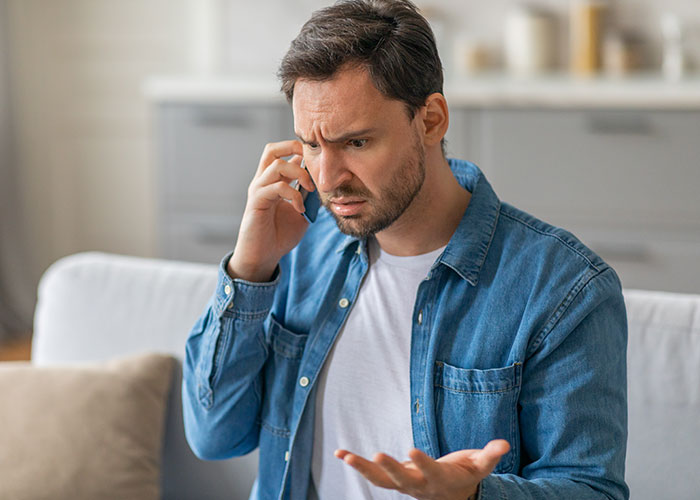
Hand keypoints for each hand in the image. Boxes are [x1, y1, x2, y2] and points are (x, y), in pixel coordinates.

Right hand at [228, 140, 314, 281]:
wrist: (263, 256)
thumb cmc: (280, 235)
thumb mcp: (302, 212)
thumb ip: (310, 197)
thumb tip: (325, 184)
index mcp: (274, 181)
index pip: (284, 154)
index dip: (302, 151)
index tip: (320, 162)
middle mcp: (264, 181)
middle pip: (272, 149)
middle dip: (293, 147)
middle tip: (312, 162)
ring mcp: (258, 190)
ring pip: (276, 164)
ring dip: (298, 173)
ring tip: (310, 189)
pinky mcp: (256, 202)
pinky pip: (275, 188)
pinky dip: (292, 195)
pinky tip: (300, 209)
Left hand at [335, 439, 509, 499]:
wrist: (454, 495)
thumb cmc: (467, 475)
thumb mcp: (481, 466)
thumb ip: (490, 456)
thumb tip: (504, 444)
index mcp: (440, 480)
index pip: (430, 472)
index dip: (421, 463)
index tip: (411, 449)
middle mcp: (419, 486)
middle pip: (402, 480)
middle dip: (389, 469)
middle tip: (376, 455)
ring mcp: (405, 484)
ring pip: (382, 481)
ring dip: (363, 469)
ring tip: (345, 456)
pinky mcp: (395, 478)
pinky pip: (374, 475)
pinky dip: (357, 465)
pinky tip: (340, 454)